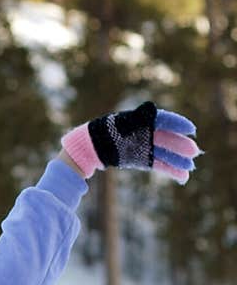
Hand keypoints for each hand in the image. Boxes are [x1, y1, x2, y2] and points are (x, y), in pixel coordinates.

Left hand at [61, 101, 200, 183]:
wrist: (90, 148)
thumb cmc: (104, 131)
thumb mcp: (119, 124)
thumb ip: (137, 118)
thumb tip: (152, 108)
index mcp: (143, 120)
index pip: (164, 120)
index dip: (178, 124)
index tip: (191, 130)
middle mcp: (147, 133)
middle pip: (167, 139)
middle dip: (180, 146)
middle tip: (194, 153)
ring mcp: (144, 147)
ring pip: (165, 154)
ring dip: (178, 161)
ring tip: (190, 167)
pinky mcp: (141, 159)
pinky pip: (158, 165)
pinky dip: (169, 170)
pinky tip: (182, 177)